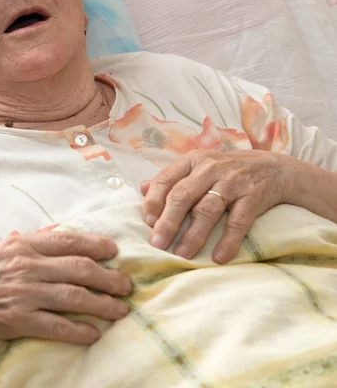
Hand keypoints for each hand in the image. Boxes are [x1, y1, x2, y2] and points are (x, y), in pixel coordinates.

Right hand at [0, 232, 131, 349]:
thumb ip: (21, 245)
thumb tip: (40, 238)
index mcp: (22, 245)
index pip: (67, 240)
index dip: (95, 244)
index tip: (114, 250)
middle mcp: (27, 266)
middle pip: (79, 268)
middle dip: (108, 276)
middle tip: (126, 284)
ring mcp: (23, 293)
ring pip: (74, 297)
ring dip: (102, 303)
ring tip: (121, 309)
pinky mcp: (17, 320)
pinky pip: (56, 326)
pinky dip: (78, 330)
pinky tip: (94, 333)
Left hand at [141, 149, 287, 263]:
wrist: (276, 169)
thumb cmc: (229, 171)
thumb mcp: (199, 166)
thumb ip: (172, 177)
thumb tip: (142, 188)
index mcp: (192, 161)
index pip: (165, 179)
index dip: (153, 201)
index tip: (146, 222)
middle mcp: (210, 168)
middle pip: (182, 196)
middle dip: (168, 222)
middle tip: (158, 244)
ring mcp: (233, 182)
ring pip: (207, 210)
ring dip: (193, 234)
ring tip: (182, 254)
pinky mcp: (254, 196)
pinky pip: (238, 221)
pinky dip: (228, 240)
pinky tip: (219, 257)